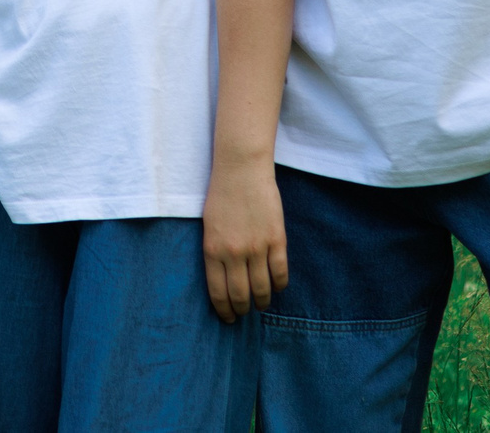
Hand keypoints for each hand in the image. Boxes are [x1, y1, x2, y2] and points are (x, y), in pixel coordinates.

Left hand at [201, 154, 287, 320]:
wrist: (241, 169)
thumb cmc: (221, 196)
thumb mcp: (209, 227)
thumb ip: (216, 253)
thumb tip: (224, 280)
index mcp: (212, 250)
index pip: (218, 292)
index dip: (224, 310)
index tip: (228, 318)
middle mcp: (234, 253)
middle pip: (240, 295)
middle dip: (242, 310)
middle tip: (244, 314)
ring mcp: (256, 247)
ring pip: (262, 288)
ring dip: (262, 301)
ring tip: (262, 304)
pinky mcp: (276, 239)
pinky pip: (280, 272)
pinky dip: (280, 285)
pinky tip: (277, 287)